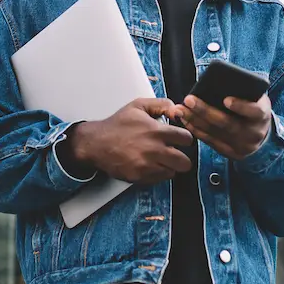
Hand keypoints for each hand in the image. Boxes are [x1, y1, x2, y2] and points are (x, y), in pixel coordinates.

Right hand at [63, 98, 193, 183]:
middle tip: (175, 153)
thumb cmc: (117, 124)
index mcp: (156, 131)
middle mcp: (154, 150)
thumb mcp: (138, 105)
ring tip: (161, 159)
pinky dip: (158, 173)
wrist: (96, 143)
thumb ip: (162, 104)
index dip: (185, 138)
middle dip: (182, 157)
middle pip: (184, 162)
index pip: (186, 139)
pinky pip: (159, 179)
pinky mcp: (140, 176)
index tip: (180, 139)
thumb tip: (178, 110)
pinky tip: (150, 164)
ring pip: (173, 172)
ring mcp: (147, 165)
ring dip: (170, 166)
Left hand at [178, 93, 272, 160]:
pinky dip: (196, 130)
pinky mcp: (231, 153)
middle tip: (189, 99)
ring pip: (215, 133)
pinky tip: (185, 120)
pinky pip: (210, 141)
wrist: (261, 133)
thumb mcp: (255, 98)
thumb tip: (219, 80)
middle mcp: (253, 133)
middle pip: (227, 123)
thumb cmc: (253, 107)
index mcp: (262, 115)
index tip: (226, 100)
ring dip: (194, 120)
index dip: (241, 106)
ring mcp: (242, 146)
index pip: (254, 111)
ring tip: (180, 109)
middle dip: (205, 111)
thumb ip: (242, 91)